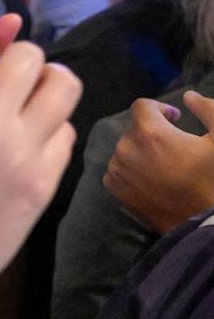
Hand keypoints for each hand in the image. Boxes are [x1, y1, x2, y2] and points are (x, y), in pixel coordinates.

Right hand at [0, 17, 79, 318]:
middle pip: (30, 57)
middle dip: (19, 59)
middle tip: (8, 77)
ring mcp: (20, 154)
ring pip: (64, 86)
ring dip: (49, 84)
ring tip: (31, 98)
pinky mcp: (44, 182)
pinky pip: (67, 132)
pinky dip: (51, 129)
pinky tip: (28, 142)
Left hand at [103, 92, 213, 233]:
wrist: (203, 222)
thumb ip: (208, 109)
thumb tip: (188, 96)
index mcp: (150, 132)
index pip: (142, 106)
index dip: (160, 108)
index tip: (175, 119)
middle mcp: (126, 147)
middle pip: (135, 128)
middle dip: (154, 131)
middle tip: (176, 146)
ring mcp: (117, 169)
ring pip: (126, 148)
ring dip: (142, 150)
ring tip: (166, 164)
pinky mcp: (114, 187)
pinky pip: (118, 168)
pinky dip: (132, 168)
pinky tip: (153, 178)